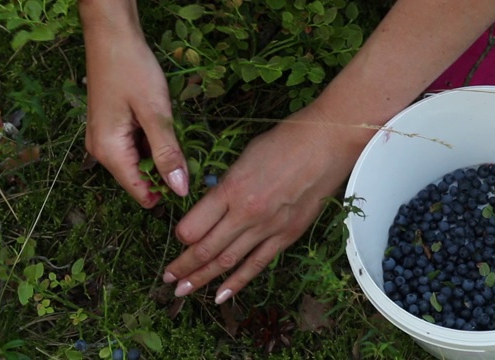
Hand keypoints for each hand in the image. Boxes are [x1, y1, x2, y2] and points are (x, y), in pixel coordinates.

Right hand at [83, 28, 187, 207]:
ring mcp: (104, 139)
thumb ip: (167, 153)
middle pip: (140, 178)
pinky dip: (152, 143)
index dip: (167, 191)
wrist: (112, 36)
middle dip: (166, 171)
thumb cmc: (132, 70)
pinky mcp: (111, 128)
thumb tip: (180, 189)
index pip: (140, 192)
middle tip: (188, 150)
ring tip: (176, 134)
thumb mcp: (155, 113)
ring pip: (139, 162)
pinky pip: (135, 147)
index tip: (191, 180)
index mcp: (109, 152)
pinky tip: (163, 126)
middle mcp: (101, 151)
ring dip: (160, 155)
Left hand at [162, 106, 362, 302]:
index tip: (178, 238)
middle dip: (183, 266)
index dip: (181, 236)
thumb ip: (226, 185)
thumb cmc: (285, 142)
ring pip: (228, 261)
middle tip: (168, 278)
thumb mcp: (244, 157)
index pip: (193, 226)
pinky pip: (257, 264)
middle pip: (206, 249)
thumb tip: (213, 204)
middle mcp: (246, 214)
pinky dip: (237, 282)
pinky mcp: (287, 236)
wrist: (326, 145)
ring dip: (202, 279)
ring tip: (183, 290)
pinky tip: (220, 296)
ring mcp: (268, 228)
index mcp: (231, 189)